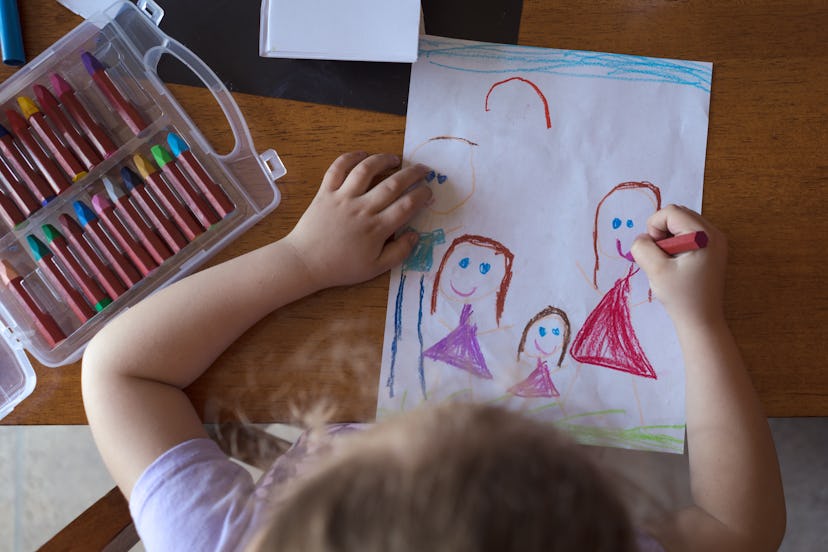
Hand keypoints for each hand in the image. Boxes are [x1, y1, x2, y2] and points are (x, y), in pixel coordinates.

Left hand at [285, 152, 431, 288]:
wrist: (306, 262)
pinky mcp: (325, 192)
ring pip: (366, 170)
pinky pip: (338, 168)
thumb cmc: (342, 266)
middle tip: (423, 169)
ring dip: (383, 160)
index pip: (406, 206)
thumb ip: (399, 253)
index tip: (428, 190)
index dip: (421, 195)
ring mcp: (342, 198)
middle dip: (412, 174)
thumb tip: (415, 235)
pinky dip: (351, 157)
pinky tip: (363, 155)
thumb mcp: (375, 268)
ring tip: (395, 159)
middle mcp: (362, 209)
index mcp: (377, 229)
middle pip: (393, 184)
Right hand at [630, 205, 727, 325]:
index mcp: (705, 235)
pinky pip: (687, 234)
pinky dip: (675, 244)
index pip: (671, 212)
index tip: (655, 251)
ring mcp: (715, 242)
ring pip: (681, 224)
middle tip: (661, 256)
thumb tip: (642, 238)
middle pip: (677, 214)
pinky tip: (675, 263)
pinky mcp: (712, 250)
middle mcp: (714, 233)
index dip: (655, 227)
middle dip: (661, 231)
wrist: (701, 320)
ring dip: (667, 238)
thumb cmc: (681, 297)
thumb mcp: (655, 270)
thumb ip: (643, 247)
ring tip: (668, 261)